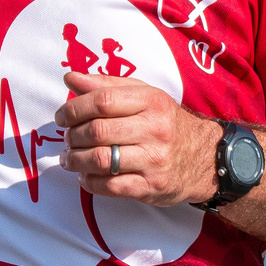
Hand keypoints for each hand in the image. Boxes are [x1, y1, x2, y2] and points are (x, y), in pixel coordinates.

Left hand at [56, 72, 219, 206]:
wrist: (204, 157)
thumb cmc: (165, 122)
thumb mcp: (143, 95)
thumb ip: (106, 86)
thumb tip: (70, 78)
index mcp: (152, 101)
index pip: (103, 101)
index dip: (74, 108)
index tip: (61, 117)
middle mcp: (155, 129)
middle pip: (98, 131)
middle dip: (72, 136)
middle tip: (66, 139)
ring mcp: (154, 160)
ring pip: (101, 160)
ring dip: (76, 161)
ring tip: (69, 158)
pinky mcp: (151, 186)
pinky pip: (110, 187)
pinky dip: (89, 183)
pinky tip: (85, 176)